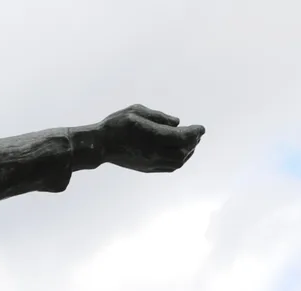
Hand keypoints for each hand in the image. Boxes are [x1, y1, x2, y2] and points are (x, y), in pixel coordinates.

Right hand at [80, 105, 203, 172]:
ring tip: (190, 144)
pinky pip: (169, 167)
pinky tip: (178, 152)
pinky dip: (179, 160)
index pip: (182, 137)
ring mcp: (150, 163)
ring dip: (187, 153)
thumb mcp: (137, 111)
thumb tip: (177, 123)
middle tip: (197, 134)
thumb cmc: (116, 125)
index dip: (195, 132)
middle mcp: (154, 153)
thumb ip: (160, 117)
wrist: (99, 145)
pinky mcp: (146, 169)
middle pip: (183, 152)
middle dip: (193, 142)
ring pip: (178, 162)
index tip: (201, 128)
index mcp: (152, 137)